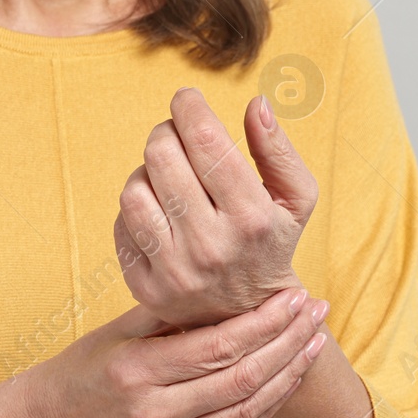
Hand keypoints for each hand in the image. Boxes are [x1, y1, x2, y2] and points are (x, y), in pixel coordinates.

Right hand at [33, 285, 329, 417]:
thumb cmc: (90, 364)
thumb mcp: (121, 328)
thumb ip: (174, 312)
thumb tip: (234, 283)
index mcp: (137, 371)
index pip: (219, 346)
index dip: (265, 322)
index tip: (294, 297)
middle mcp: (154, 414)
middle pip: (242, 378)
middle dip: (289, 342)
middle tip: (317, 312)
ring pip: (247, 410)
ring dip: (288, 374)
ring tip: (314, 342)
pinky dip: (268, 404)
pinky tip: (289, 376)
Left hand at [114, 88, 317, 330]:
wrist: (249, 318)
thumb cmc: (271, 242)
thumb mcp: (296, 199)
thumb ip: (279, 150)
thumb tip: (256, 103)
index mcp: (250, 218)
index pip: (203, 140)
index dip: (188, 106)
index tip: (186, 99)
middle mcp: (210, 247)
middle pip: (161, 155)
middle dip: (167, 133)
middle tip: (178, 137)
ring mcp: (174, 272)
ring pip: (133, 188)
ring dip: (148, 171)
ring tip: (169, 177)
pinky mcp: (145, 287)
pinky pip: (122, 224)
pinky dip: (137, 207)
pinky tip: (160, 211)